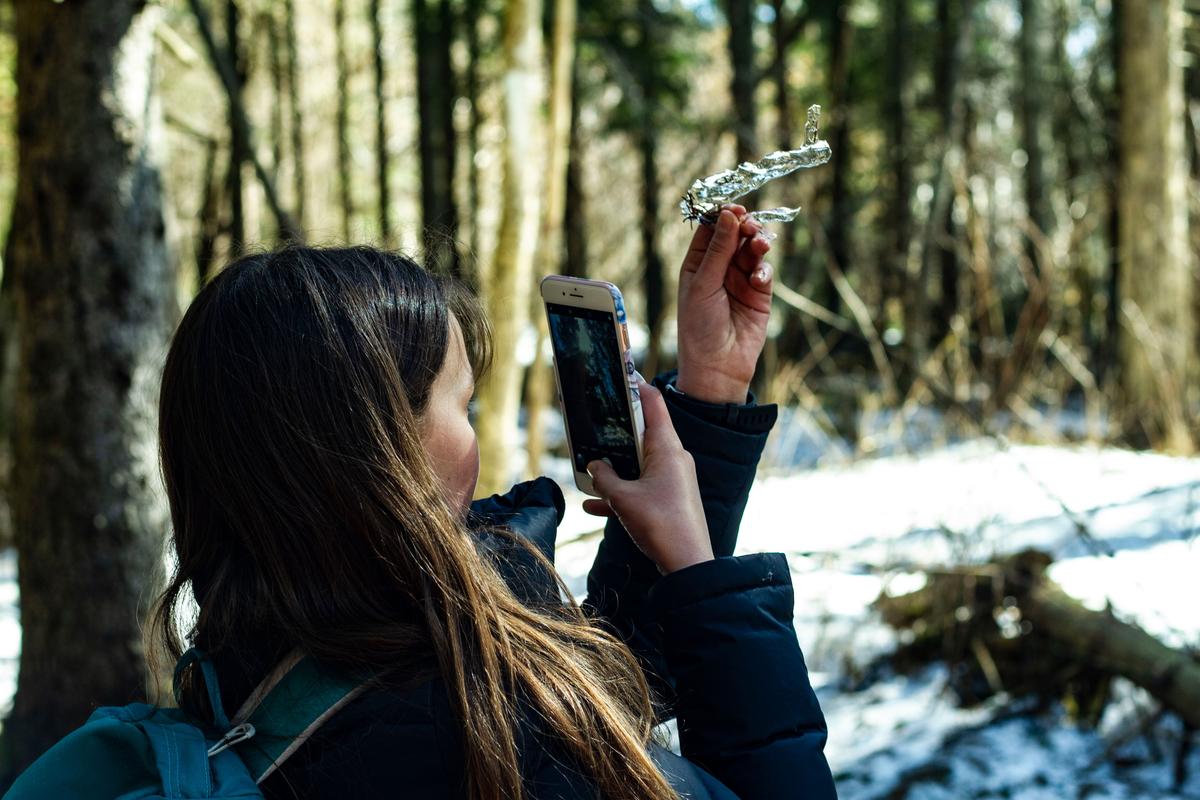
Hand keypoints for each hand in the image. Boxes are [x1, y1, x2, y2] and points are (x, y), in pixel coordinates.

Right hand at [582, 380, 712, 573]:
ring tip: (588, 469)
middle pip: (641, 433)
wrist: (689, 564)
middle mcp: (674, 459)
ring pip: (639, 462)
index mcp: (667, 448)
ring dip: (615, 467)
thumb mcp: (623, 499)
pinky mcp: (671, 499)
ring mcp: (674, 479)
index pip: (652, 404)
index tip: (619, 374)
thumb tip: (595, 466)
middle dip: (615, 432)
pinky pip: (642, 487)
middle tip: (592, 424)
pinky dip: (621, 492)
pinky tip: (595, 506)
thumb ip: (604, 478)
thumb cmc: (661, 525)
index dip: (635, 387)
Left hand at [677, 204, 773, 403]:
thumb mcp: (703, 284)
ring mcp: (740, 279)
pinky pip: (764, 271)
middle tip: (749, 224)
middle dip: (744, 226)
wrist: (717, 365)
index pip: (711, 230)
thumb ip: (718, 249)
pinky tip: (758, 280)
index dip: (722, 215)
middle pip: (735, 234)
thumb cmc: (699, 327)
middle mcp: (719, 268)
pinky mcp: (760, 294)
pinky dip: (764, 270)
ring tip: (759, 244)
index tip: (733, 207)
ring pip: (752, 249)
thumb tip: (728, 214)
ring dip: (757, 243)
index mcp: (697, 263)